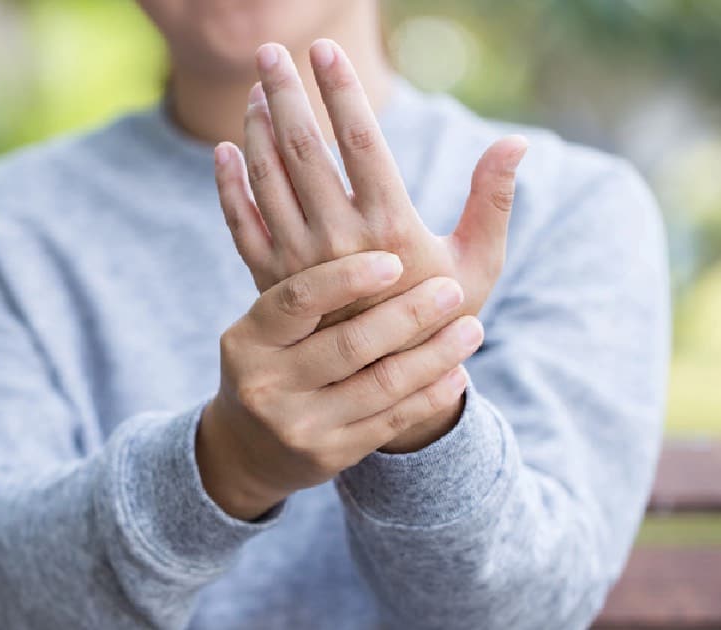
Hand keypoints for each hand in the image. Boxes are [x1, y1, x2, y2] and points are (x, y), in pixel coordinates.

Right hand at [197, 251, 483, 519]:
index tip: (394, 261)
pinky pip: (392, 419)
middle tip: (451, 291)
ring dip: (435, 354)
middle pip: (349, 344)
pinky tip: (457, 372)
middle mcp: (266, 383)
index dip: (346, 278)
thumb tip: (362, 225)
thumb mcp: (266, 326)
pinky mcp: (330, 454)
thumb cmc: (272, 363)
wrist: (250, 447)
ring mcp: (298, 424)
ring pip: (381, 384)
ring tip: (472, 328)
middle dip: (408, 315)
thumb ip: (304, 285)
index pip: (298, 299)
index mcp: (248, 339)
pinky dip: (430, 394)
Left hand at [213, 40, 526, 450]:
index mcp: (391, 229)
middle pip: (303, 151)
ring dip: (258, 130)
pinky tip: (225, 150)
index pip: (359, 142)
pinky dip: (229, 186)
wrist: (385, 389)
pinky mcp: (271, 284)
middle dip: (286, 94)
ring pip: (268, 181)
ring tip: (259, 90)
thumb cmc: (440, 319)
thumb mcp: (478, 265)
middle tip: (272, 51)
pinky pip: (242, 225)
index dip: (340, 92)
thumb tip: (516, 142)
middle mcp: (338, 243)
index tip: (325, 51)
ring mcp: (298, 264)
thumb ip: (492, 201)